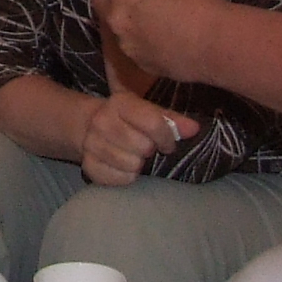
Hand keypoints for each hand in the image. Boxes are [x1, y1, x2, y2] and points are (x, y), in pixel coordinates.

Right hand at [78, 89, 193, 186]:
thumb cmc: (129, 120)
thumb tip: (194, 129)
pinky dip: (126, 176)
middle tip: (147, 148)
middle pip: (143, 146)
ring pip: (131, 165)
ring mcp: (91, 144)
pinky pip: (119, 179)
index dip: (167, 138)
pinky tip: (123, 166)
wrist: (90, 126)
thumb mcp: (150, 112)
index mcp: (120, 103)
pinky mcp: (88, 165)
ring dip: (138, 165)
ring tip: (135, 156)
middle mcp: (102, 121)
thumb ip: (173, 120)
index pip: (153, 123)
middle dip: (150, 151)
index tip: (167, 144)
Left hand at [89, 0, 232, 86]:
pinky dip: (138, 40)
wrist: (215, 46)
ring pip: (113, 25)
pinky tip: (158, 39)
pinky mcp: (137, 61)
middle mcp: (117, 15)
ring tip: (145, 17)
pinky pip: (130, 46)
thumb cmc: (200, 5)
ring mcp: (125, 42)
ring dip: (123, 18)